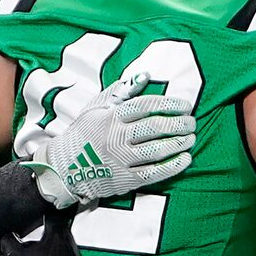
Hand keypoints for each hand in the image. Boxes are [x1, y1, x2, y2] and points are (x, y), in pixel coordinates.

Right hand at [23, 76, 197, 207]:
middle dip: (179, 124)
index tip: (186, 105)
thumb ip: (121, 91)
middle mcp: (116, 137)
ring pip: (157, 149)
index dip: (170, 104)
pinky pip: (154, 173)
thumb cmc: (84, 133)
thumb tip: (145, 75)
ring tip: (191, 138)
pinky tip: (185, 159)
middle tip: (192, 123)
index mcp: (111, 116)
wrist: (64, 167)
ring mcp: (121, 159)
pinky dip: (172, 166)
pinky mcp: (125, 179)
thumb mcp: (96, 107)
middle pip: (155, 127)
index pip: (146, 106)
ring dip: (179, 143)